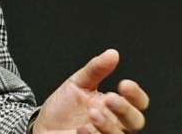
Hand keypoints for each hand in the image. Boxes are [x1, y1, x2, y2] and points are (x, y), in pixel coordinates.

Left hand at [33, 48, 147, 133]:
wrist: (43, 127)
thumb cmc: (62, 108)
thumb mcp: (78, 84)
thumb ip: (96, 69)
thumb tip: (112, 54)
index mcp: (115, 106)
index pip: (138, 103)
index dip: (136, 94)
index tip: (124, 84)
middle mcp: (114, 124)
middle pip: (136, 122)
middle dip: (125, 109)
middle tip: (110, 98)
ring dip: (109, 125)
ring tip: (93, 113)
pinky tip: (80, 129)